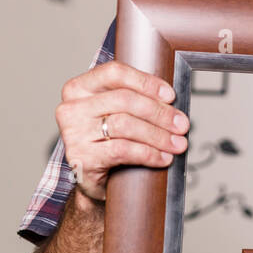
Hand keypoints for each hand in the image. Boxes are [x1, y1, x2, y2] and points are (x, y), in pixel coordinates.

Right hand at [55, 61, 189, 201]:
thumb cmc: (106, 140)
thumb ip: (134, 99)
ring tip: (177, 143)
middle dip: (159, 113)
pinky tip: (163, 157)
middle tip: (181, 125)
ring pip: (125, 125)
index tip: (170, 95)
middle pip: (124, 100)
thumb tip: (171, 100)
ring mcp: (74, 133)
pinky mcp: (82, 157)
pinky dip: (149, 153)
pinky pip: (123, 150)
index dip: (146, 82)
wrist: (92, 178)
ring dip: (158, 135)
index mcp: (79, 88)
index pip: (114, 73)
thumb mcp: (115, 113)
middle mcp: (72, 108)